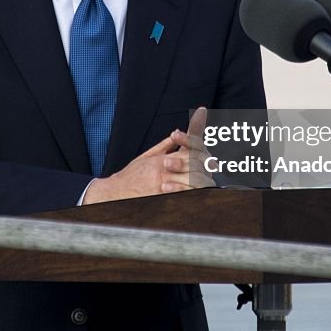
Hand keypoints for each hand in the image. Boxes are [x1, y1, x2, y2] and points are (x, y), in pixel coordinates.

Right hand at [83, 107, 213, 203]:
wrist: (115, 191)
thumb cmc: (132, 174)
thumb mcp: (147, 156)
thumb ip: (165, 146)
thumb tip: (177, 132)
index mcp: (162, 158)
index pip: (186, 148)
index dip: (200, 145)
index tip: (212, 142)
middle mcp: (164, 169)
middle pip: (193, 164)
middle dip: (206, 165)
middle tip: (216, 166)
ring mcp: (163, 184)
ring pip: (190, 180)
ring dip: (202, 181)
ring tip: (212, 182)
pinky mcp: (161, 197)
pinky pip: (180, 195)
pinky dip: (190, 193)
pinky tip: (198, 194)